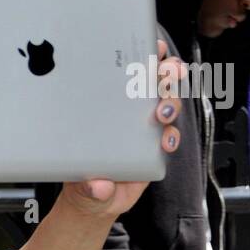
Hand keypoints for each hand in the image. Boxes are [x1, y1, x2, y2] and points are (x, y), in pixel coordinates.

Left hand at [58, 40, 183, 218]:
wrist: (93, 201)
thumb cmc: (79, 178)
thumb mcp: (77, 182)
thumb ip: (87, 186)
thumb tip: (98, 186)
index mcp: (105, 106)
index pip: (124, 74)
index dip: (141, 57)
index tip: (150, 47)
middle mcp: (127, 114)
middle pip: (154, 83)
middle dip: (166, 74)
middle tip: (165, 77)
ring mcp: (143, 130)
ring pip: (167, 105)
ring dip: (171, 102)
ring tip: (162, 112)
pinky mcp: (155, 148)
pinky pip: (171, 134)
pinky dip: (173, 135)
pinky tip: (166, 142)